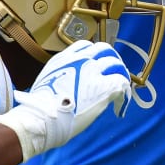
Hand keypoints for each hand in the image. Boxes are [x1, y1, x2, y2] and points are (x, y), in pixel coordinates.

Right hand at [0, 40, 134, 160]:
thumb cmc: (40, 108)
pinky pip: (122, 83)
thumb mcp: (47, 81)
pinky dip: (124, 95)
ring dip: (120, 76)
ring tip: (120, 92)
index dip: (95, 55)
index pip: (86, 46)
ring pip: (116, 64)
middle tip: (113, 75)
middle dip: (111, 61)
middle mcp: (81, 60)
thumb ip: (61, 75)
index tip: (97, 66)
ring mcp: (93, 72)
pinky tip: (118, 107)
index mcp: (65, 59)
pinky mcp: (104, 87)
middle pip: (105, 50)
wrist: (42, 118)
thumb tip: (69, 84)